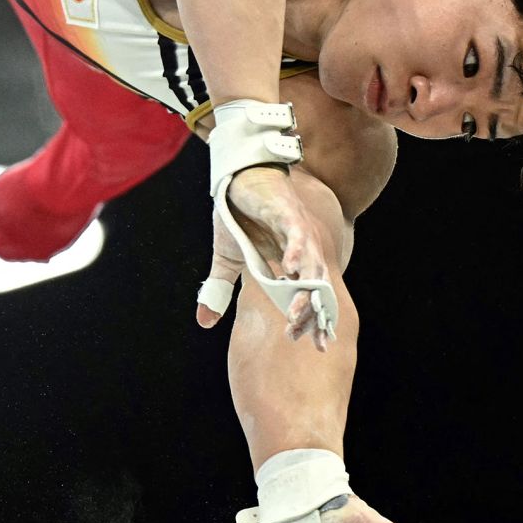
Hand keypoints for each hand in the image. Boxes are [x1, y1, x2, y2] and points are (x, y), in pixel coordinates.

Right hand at [200, 166, 333, 349]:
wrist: (239, 176)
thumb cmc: (238, 214)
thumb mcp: (227, 258)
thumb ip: (221, 289)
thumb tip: (205, 322)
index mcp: (292, 263)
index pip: (307, 297)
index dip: (312, 320)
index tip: (314, 345)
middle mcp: (302, 251)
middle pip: (317, 287)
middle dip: (315, 314)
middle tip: (312, 339)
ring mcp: (298, 232)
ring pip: (311, 266)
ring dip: (306, 289)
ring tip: (298, 312)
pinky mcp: (288, 214)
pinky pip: (297, 235)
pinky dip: (297, 252)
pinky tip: (293, 269)